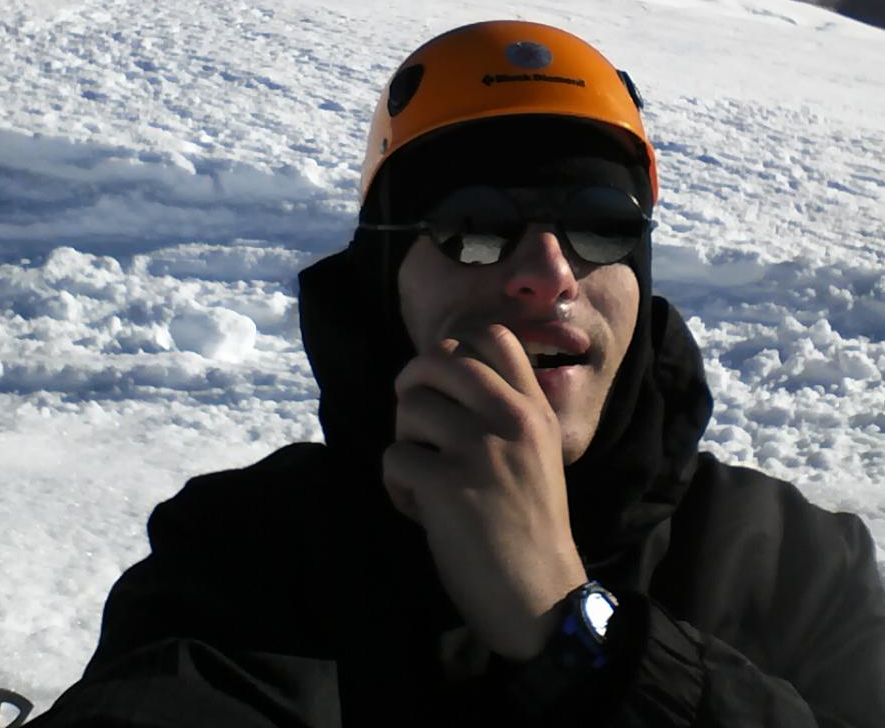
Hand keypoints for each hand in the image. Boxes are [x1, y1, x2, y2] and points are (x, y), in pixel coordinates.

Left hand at [382, 322, 586, 659]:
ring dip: (404, 439)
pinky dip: (396, 484)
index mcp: (534, 407)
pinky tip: (419, 508)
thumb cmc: (530, 522)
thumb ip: (505, 406)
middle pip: (438, 358)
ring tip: (423, 474)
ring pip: (410, 406)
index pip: (491, 335)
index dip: (453, 347)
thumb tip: (444, 368)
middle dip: (412, 383)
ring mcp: (479, 450)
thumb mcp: (537, 449)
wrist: (538, 596)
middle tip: (415, 419)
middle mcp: (510, 418)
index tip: (443, 381)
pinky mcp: (447, 486)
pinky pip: (394, 457)